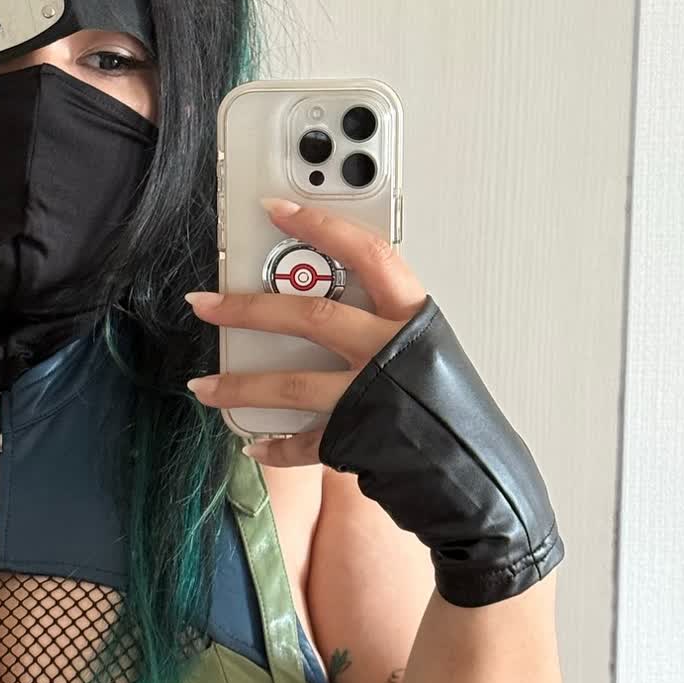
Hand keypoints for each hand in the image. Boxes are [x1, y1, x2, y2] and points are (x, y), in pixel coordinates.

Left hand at [186, 194, 563, 606]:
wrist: (479, 472)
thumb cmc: (450, 406)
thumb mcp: (425, 347)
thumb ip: (381, 322)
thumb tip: (316, 302)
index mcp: (413, 317)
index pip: (368, 254)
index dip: (321, 227)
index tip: (275, 209)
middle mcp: (392, 352)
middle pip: (311, 316)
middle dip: (248, 308)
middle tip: (204, 302)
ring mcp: (372, 398)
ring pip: (291, 385)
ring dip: (240, 386)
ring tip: (203, 386)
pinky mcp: (357, 443)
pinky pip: (303, 443)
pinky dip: (275, 446)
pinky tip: (253, 442)